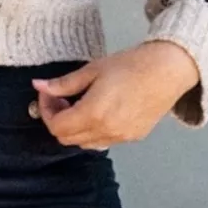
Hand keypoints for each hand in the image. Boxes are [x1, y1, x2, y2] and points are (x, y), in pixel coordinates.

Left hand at [28, 42, 200, 148]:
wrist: (169, 69)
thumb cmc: (132, 64)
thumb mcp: (93, 70)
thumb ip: (64, 83)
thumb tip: (38, 85)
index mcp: (93, 113)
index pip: (56, 126)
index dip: (46, 111)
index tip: (49, 95)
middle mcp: (106, 131)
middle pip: (67, 139)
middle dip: (58, 120)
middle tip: (62, 99)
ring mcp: (121, 137)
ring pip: (84, 143)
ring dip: (75, 128)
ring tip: (81, 105)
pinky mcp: (133, 137)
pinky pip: (103, 141)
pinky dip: (93, 131)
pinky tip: (99, 111)